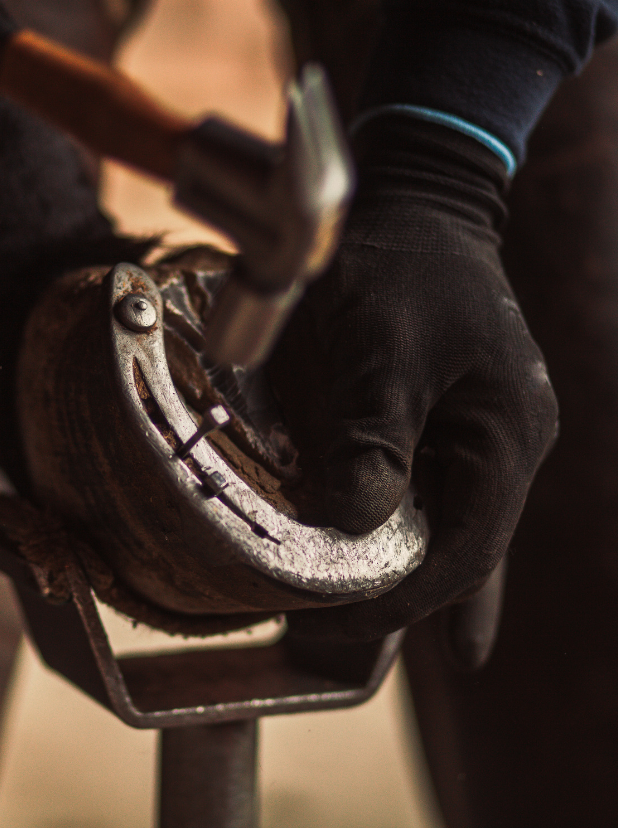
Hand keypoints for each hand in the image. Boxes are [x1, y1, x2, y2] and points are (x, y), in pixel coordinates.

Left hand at [274, 114, 557, 641]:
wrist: (418, 201)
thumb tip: (350, 524)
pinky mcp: (450, 418)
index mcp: (505, 435)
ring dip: (405, 574)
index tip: (333, 623)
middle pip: (461, 550)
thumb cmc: (402, 265)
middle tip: (334, 637)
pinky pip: (437, 496)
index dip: (402, 600)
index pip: (465, 551)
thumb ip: (372, 437)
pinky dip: (412, 537)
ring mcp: (482, 433)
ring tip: (360, 630)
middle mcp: (505, 444)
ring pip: (448, 527)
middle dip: (401, 597)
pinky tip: (408, 581)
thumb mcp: (384, 348)